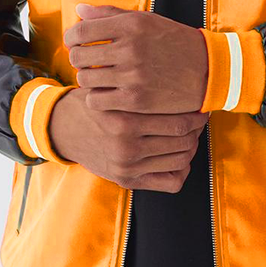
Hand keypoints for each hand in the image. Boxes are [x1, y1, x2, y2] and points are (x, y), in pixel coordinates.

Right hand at [48, 88, 208, 192]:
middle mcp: (126, 148)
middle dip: (197, 129)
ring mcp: (127, 167)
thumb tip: (184, 84)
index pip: (179, 122)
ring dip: (192, 147)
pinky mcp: (127, 181)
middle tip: (200, 118)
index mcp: (125, 122)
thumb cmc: (95, 102)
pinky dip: (182, 170)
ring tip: (192, 134)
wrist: (63, 128)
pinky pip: (171, 183)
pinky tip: (180, 156)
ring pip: (181, 160)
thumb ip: (139, 88)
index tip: (201, 106)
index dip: (197, 115)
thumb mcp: (111, 89)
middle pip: (183, 141)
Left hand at [64, 4, 208, 114]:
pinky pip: (97, 100)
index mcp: (132, 24)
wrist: (207, 71)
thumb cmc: (174, 42)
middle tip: (88, 62)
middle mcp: (131, 48)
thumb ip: (110, 14)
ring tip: (99, 78)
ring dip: (88, 79)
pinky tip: (107, 94)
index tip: (75, 44)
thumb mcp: (146, 20)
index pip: (81, 31)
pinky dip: (97, 98)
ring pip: (86, 79)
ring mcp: (133, 75)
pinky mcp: (136, 100)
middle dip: (78, 59)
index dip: (71, 38)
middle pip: (79, 56)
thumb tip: (78, 10)